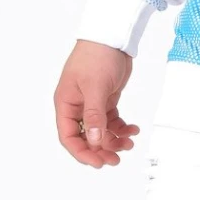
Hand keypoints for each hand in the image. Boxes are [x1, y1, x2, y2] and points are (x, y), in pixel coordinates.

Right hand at [55, 39, 141, 167]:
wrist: (112, 37)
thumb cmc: (96, 56)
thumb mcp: (95, 87)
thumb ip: (94, 115)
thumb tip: (93, 140)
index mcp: (66, 104)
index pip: (69, 136)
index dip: (82, 152)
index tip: (98, 162)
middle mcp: (77, 106)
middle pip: (86, 137)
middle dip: (100, 149)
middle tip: (116, 159)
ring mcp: (92, 104)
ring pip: (101, 131)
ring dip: (114, 140)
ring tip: (129, 142)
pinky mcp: (106, 100)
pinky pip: (112, 121)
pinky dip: (122, 127)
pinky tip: (132, 129)